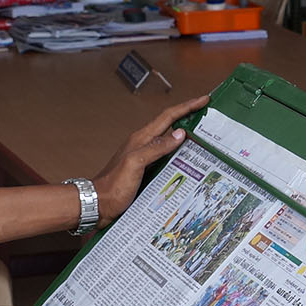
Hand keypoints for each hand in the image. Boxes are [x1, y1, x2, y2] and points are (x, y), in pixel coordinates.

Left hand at [90, 97, 198, 220]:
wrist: (97, 205)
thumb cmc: (113, 186)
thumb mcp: (135, 164)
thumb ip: (156, 148)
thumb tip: (179, 134)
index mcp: (141, 139)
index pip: (168, 117)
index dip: (186, 107)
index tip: (203, 100)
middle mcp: (143, 146)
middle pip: (170, 126)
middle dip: (188, 118)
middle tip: (207, 115)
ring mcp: (144, 158)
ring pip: (169, 143)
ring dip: (186, 137)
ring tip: (204, 136)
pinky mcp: (145, 171)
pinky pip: (166, 158)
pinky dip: (179, 156)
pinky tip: (188, 162)